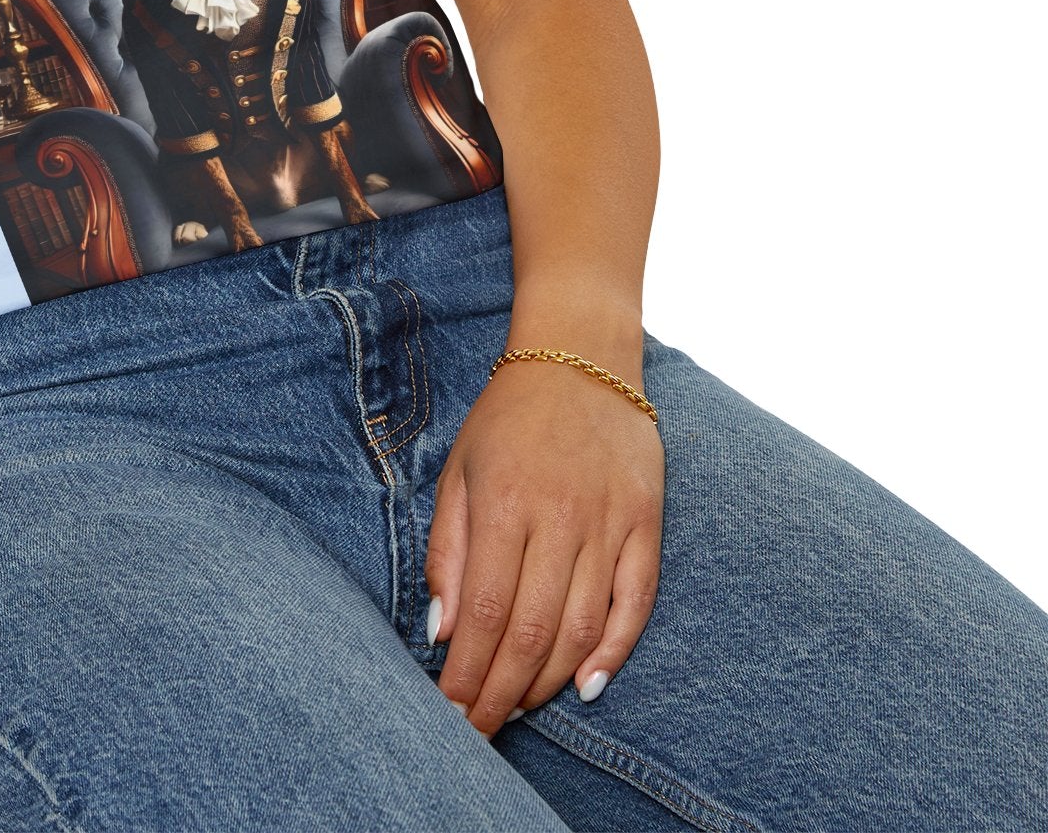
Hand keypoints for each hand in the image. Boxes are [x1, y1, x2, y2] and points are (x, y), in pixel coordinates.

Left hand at [425, 352, 664, 735]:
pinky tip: (587, 685)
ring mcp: (609, 522)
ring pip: (582, 628)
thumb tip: (442, 631)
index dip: (468, 672)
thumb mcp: (459, 471)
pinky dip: (614, 651)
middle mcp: (560, 517)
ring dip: (548, 680)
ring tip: (519, 708)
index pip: (485, 611)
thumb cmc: (508, 419)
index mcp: (504, 503)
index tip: (451, 711)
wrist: (580, 357)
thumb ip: (447, 551)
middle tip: (481, 730)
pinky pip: (636, 603)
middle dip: (502, 692)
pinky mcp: (647, 523)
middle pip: (532, 631)